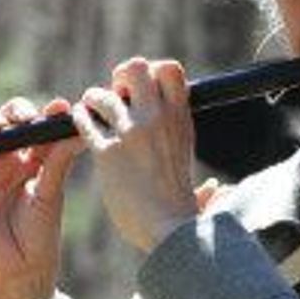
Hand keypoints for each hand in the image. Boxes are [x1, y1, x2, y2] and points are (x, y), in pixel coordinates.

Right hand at [0, 96, 83, 298]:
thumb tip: (78, 131)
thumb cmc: (40, 235)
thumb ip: (58, 161)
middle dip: (18, 111)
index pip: (38, 125)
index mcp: (34, 160)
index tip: (61, 108)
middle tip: (28, 118)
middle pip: (9, 120)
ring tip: (2, 126)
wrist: (18, 269)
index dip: (48, 113)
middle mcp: (8, 158)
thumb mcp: (51, 194)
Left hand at [73, 59, 197, 252]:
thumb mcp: (196, 182)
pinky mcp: (108, 152)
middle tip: (118, 98)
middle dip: (121, 77)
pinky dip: (80, 117)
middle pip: (135, 67)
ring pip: (104, 93)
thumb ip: (202, 176)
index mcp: (181, 119)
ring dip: (94, 98)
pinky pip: (86, 120)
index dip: (152, 71)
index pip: (170, 68)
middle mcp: (158, 119)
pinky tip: (81, 123)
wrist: (170, 231)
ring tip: (93, 109)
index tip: (143, 92)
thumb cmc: (182, 213)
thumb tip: (219, 190)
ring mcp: (132, 133)